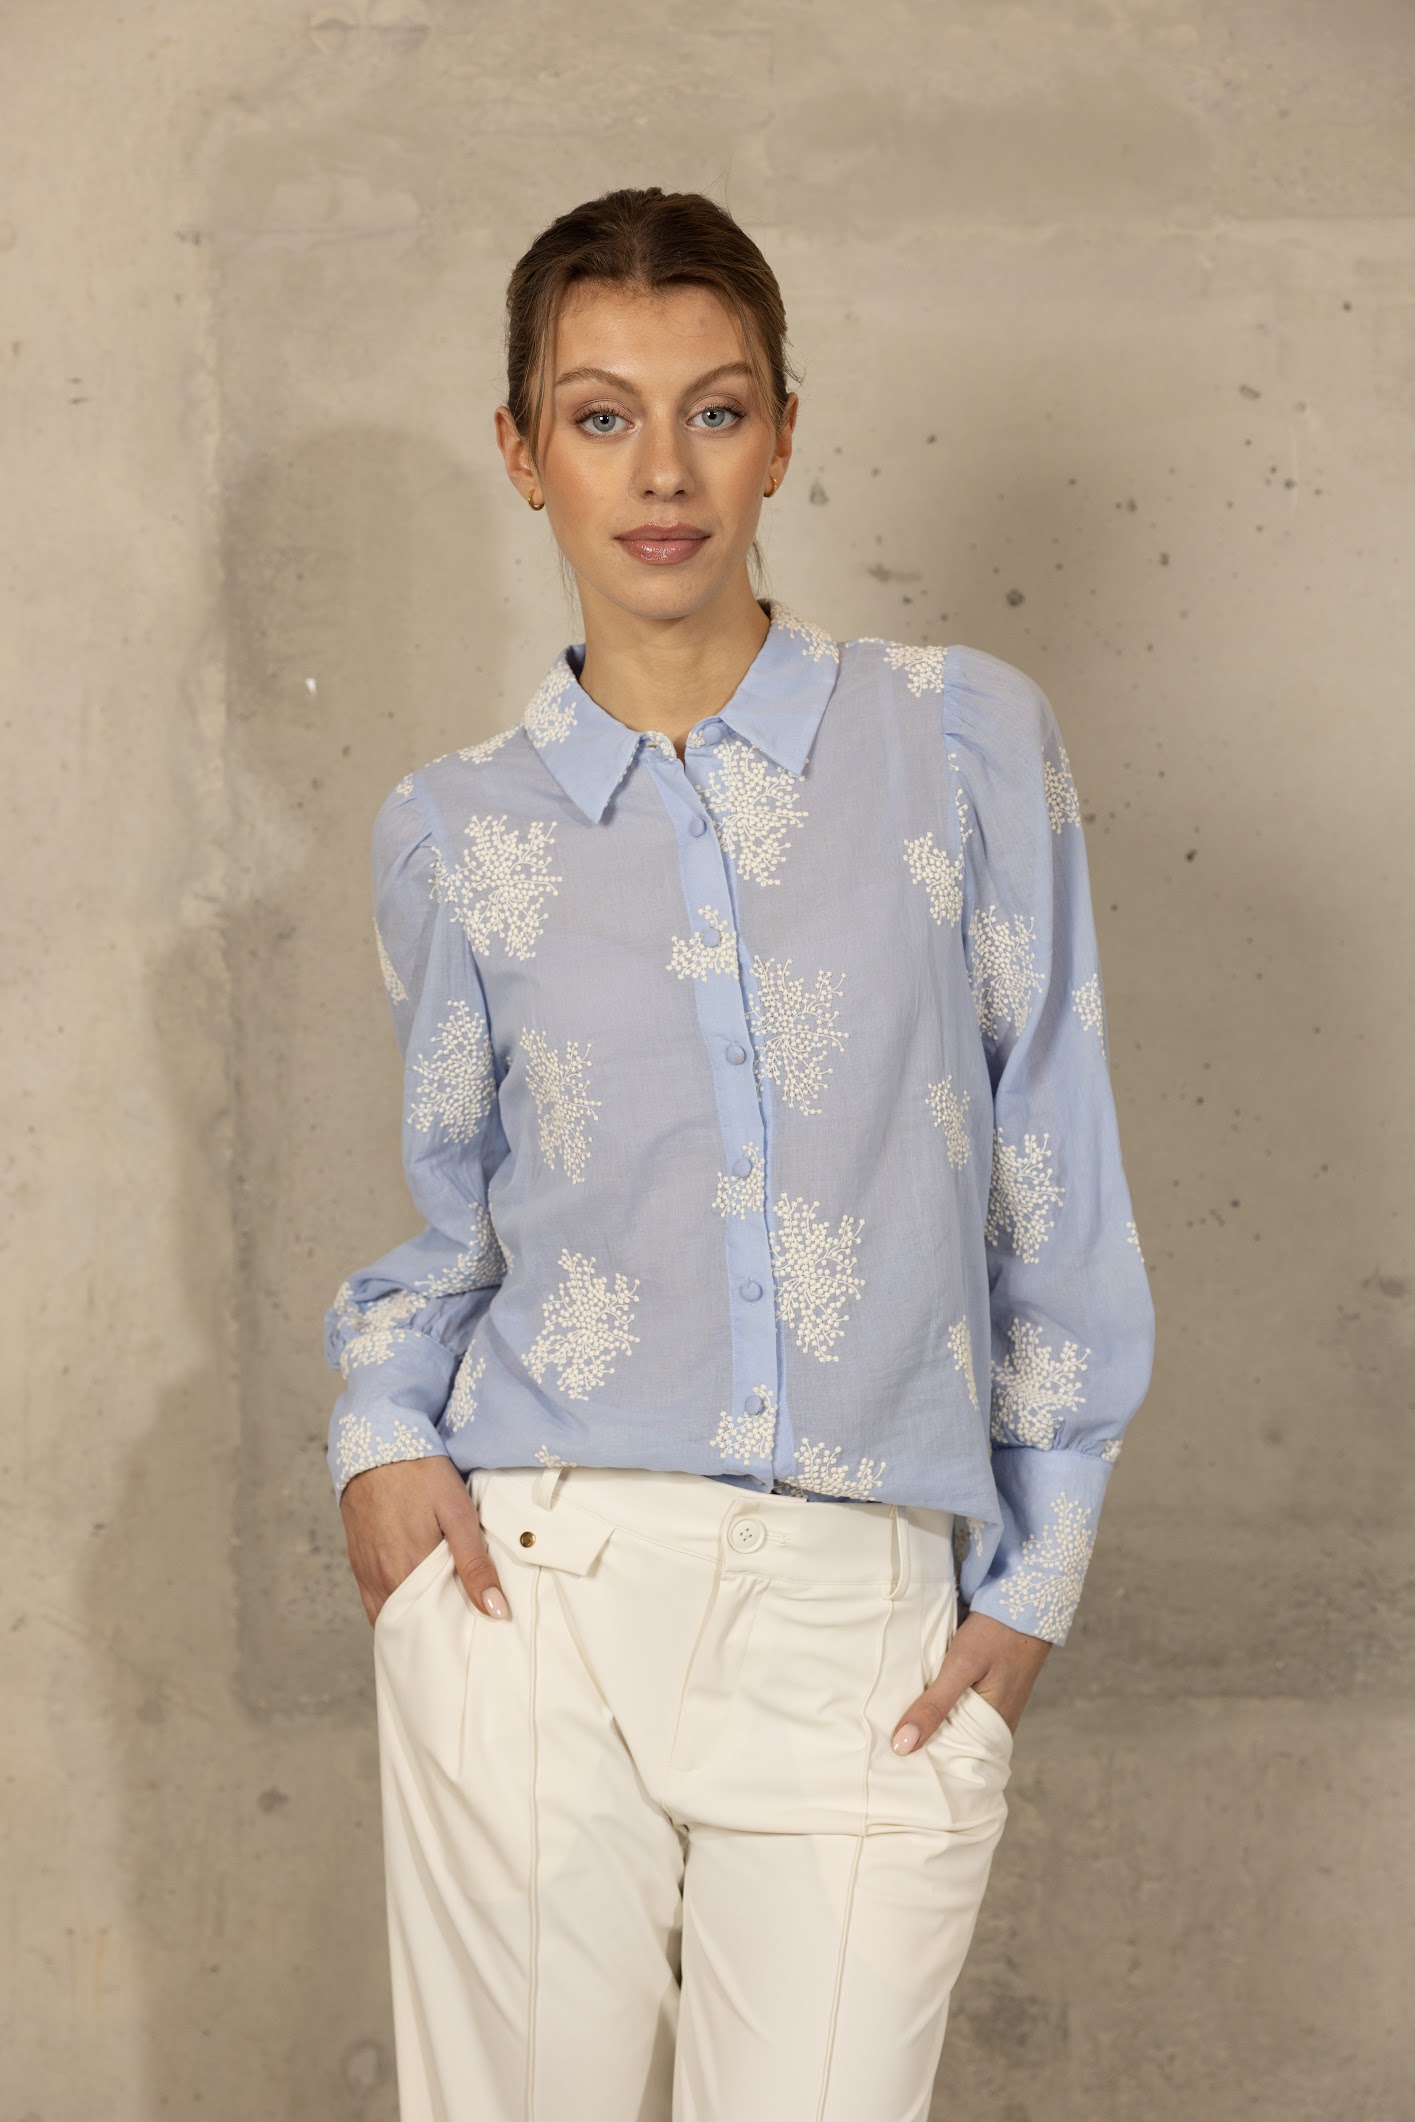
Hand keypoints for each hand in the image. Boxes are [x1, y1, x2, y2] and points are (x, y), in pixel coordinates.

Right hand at [339, 1454, 511, 1626]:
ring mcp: (366, 1574)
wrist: (376, 1445)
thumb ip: (475, 1564)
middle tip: (463, 1634)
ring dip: (413, 1623)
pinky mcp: (358, 1564)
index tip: (475, 1638)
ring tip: (442, 1622)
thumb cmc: (420, 1474)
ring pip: (390, 1618)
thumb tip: (496, 1610)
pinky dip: (394, 1611)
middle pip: (410, 1627)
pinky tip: (415, 1604)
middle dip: (434, 1635)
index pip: (432, 1628)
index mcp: (407, 1572)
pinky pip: (374, 1603)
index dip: (453, 1636)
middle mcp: (381, 1581)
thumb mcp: (457, 1513)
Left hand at [890, 1608, 1050, 1753]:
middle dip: (923, 1742)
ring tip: (893, 1724)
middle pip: (951, 1743)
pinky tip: (918, 1697)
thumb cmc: (997, 1635)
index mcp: (992, 1733)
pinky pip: (959, 1705)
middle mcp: (993, 1727)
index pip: (952, 1762)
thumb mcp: (961, 1667)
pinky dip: (940, 1701)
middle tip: (885, 1744)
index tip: (892, 1763)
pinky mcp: (986, 1691)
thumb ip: (934, 1706)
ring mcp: (991, 1708)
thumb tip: (903, 1746)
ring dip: (930, 1719)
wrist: (1024, 1602)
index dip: (923, 1762)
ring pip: (953, 1723)